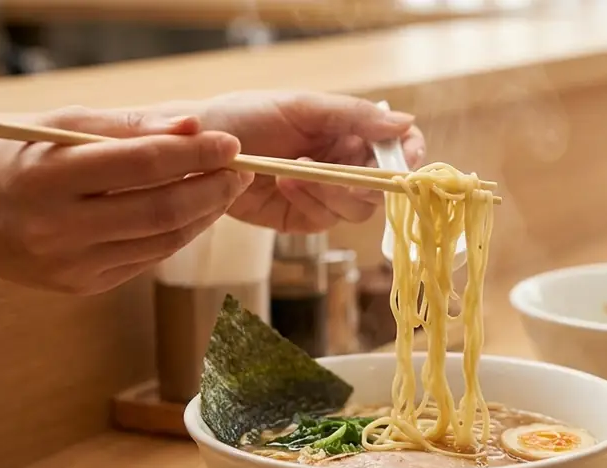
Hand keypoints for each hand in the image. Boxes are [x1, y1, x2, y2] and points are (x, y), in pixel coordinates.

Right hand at [0, 106, 252, 293]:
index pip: (143, 165)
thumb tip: (194, 127)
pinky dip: (176, 236)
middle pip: (162, 211)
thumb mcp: (59, 126)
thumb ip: (128, 126)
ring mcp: (70, 265)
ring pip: (162, 242)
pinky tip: (190, 214)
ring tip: (222, 190)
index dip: (195, 154)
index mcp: (49, 178)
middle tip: (240, 171)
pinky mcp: (80, 287)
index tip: (230, 145)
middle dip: (212, 190)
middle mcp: (58, 228)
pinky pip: (144, 260)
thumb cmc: (11, 156)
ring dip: (203, 216)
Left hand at [165, 91, 425, 232]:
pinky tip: (281, 184)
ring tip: (292, 173)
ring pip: (356, 211)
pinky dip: (307, 203)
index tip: (403, 164)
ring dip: (329, 193)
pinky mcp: (303, 218)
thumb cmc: (245, 116)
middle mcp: (344, 164)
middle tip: (330, 173)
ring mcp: (325, 195)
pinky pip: (324, 222)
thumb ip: (353, 115)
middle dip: (360, 184)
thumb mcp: (301, 106)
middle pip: (381, 187)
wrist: (198, 150)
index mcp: (350, 132)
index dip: (408, 158)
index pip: (399, 148)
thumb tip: (405, 122)